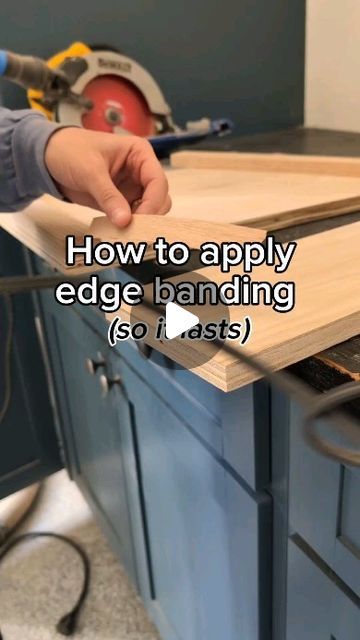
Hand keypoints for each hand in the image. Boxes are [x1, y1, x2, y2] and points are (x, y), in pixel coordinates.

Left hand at [45, 128, 170, 226]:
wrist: (48, 157)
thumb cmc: (70, 151)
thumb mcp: (90, 171)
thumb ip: (108, 196)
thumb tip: (125, 222)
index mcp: (140, 154)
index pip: (158, 181)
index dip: (153, 202)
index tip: (140, 219)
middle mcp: (141, 172)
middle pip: (159, 198)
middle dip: (149, 214)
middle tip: (133, 230)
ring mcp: (133, 188)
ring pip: (149, 210)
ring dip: (141, 223)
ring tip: (126, 234)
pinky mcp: (122, 202)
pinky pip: (133, 218)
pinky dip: (129, 227)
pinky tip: (119, 234)